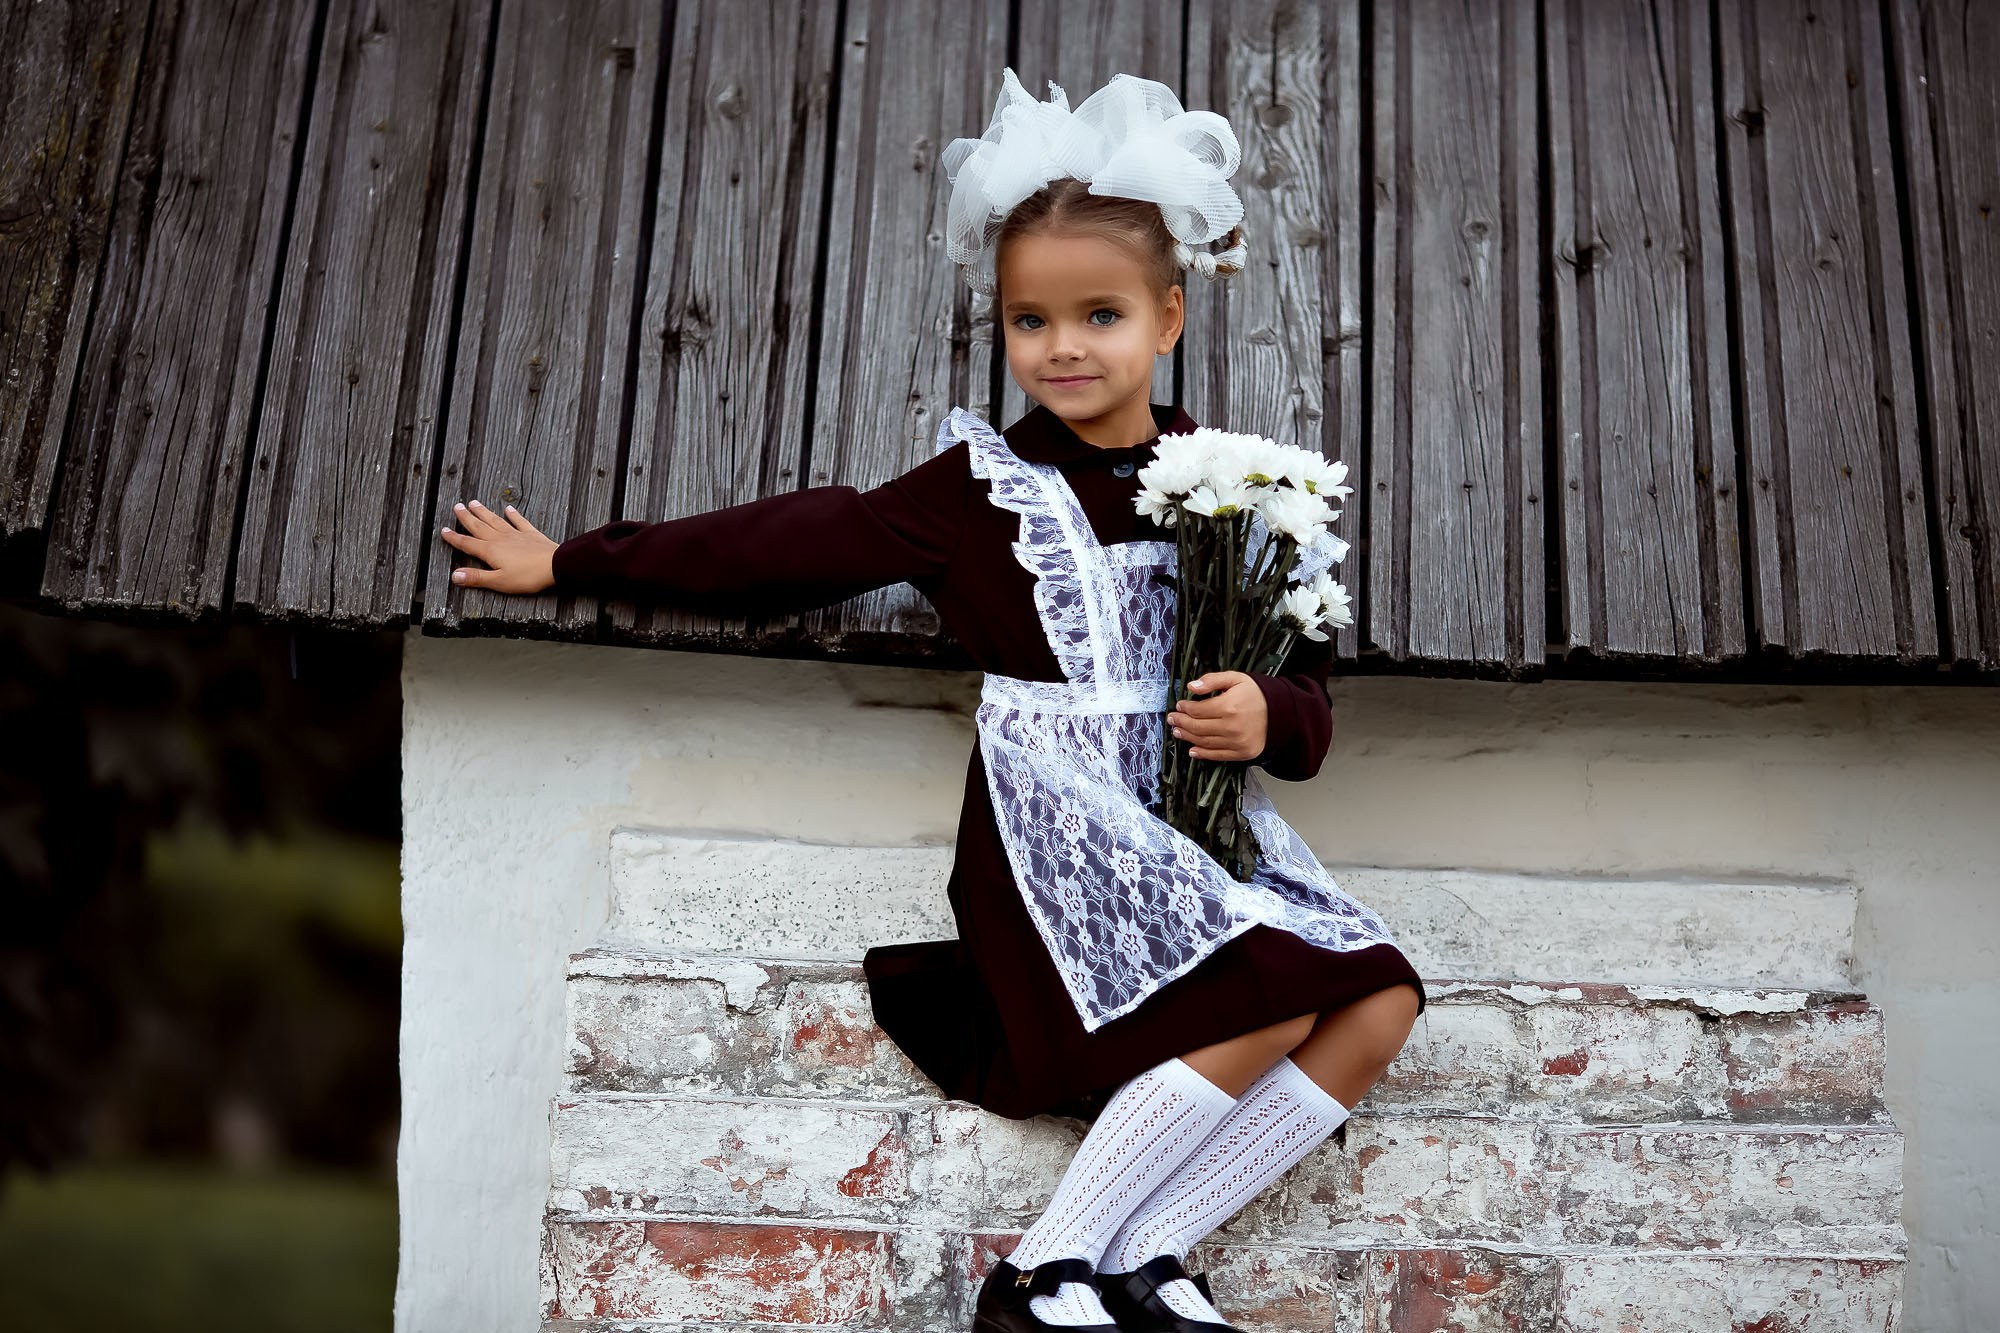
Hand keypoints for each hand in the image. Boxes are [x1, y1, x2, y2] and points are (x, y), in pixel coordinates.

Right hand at [438, 499, 557, 593]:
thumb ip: (477, 578)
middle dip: (466, 517)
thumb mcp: (499, 581)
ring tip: (474, 503)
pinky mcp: (531, 534)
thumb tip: (454, 576)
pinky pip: (520, 521)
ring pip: (496, 520)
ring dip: (484, 512)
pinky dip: (514, 514)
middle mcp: (500, 539)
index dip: (455, 538)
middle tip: (457, 507)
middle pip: (479, 526)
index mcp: (490, 551)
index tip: (444, 530)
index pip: (467, 543)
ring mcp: (516, 535)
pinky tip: (509, 508)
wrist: (555, 565)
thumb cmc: (528, 576)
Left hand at [1166, 670, 1265, 760]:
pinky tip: (1192, 750)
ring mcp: (1237, 742)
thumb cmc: (1257, 694)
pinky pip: (1217, 756)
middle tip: (1173, 719)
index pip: (1197, 710)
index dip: (1184, 708)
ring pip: (1204, 742)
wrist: (1282, 712)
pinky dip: (1202, 754)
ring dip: (1188, 737)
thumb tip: (1191, 686)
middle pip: (1197, 727)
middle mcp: (1231, 727)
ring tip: (1178, 732)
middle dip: (1181, 723)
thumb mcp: (1236, 678)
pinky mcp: (1242, 753)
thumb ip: (1212, 680)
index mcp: (1228, 707)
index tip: (1179, 706)